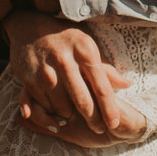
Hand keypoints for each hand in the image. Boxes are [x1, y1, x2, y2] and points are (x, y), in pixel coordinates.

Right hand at [7, 13, 136, 138]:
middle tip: (99, 129)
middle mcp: (64, 61)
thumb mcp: (87, 46)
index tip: (114, 123)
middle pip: (83, 101)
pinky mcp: (29, 79)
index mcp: (84, 51)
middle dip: (93, 120)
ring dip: (70, 115)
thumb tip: (127, 85)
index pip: (101, 86)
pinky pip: (44, 106)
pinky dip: (51, 110)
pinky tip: (56, 107)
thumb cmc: (66, 39)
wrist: (29, 26)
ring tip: (73, 113)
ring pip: (62, 107)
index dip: (109, 109)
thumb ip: (105, 68)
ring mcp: (45, 72)